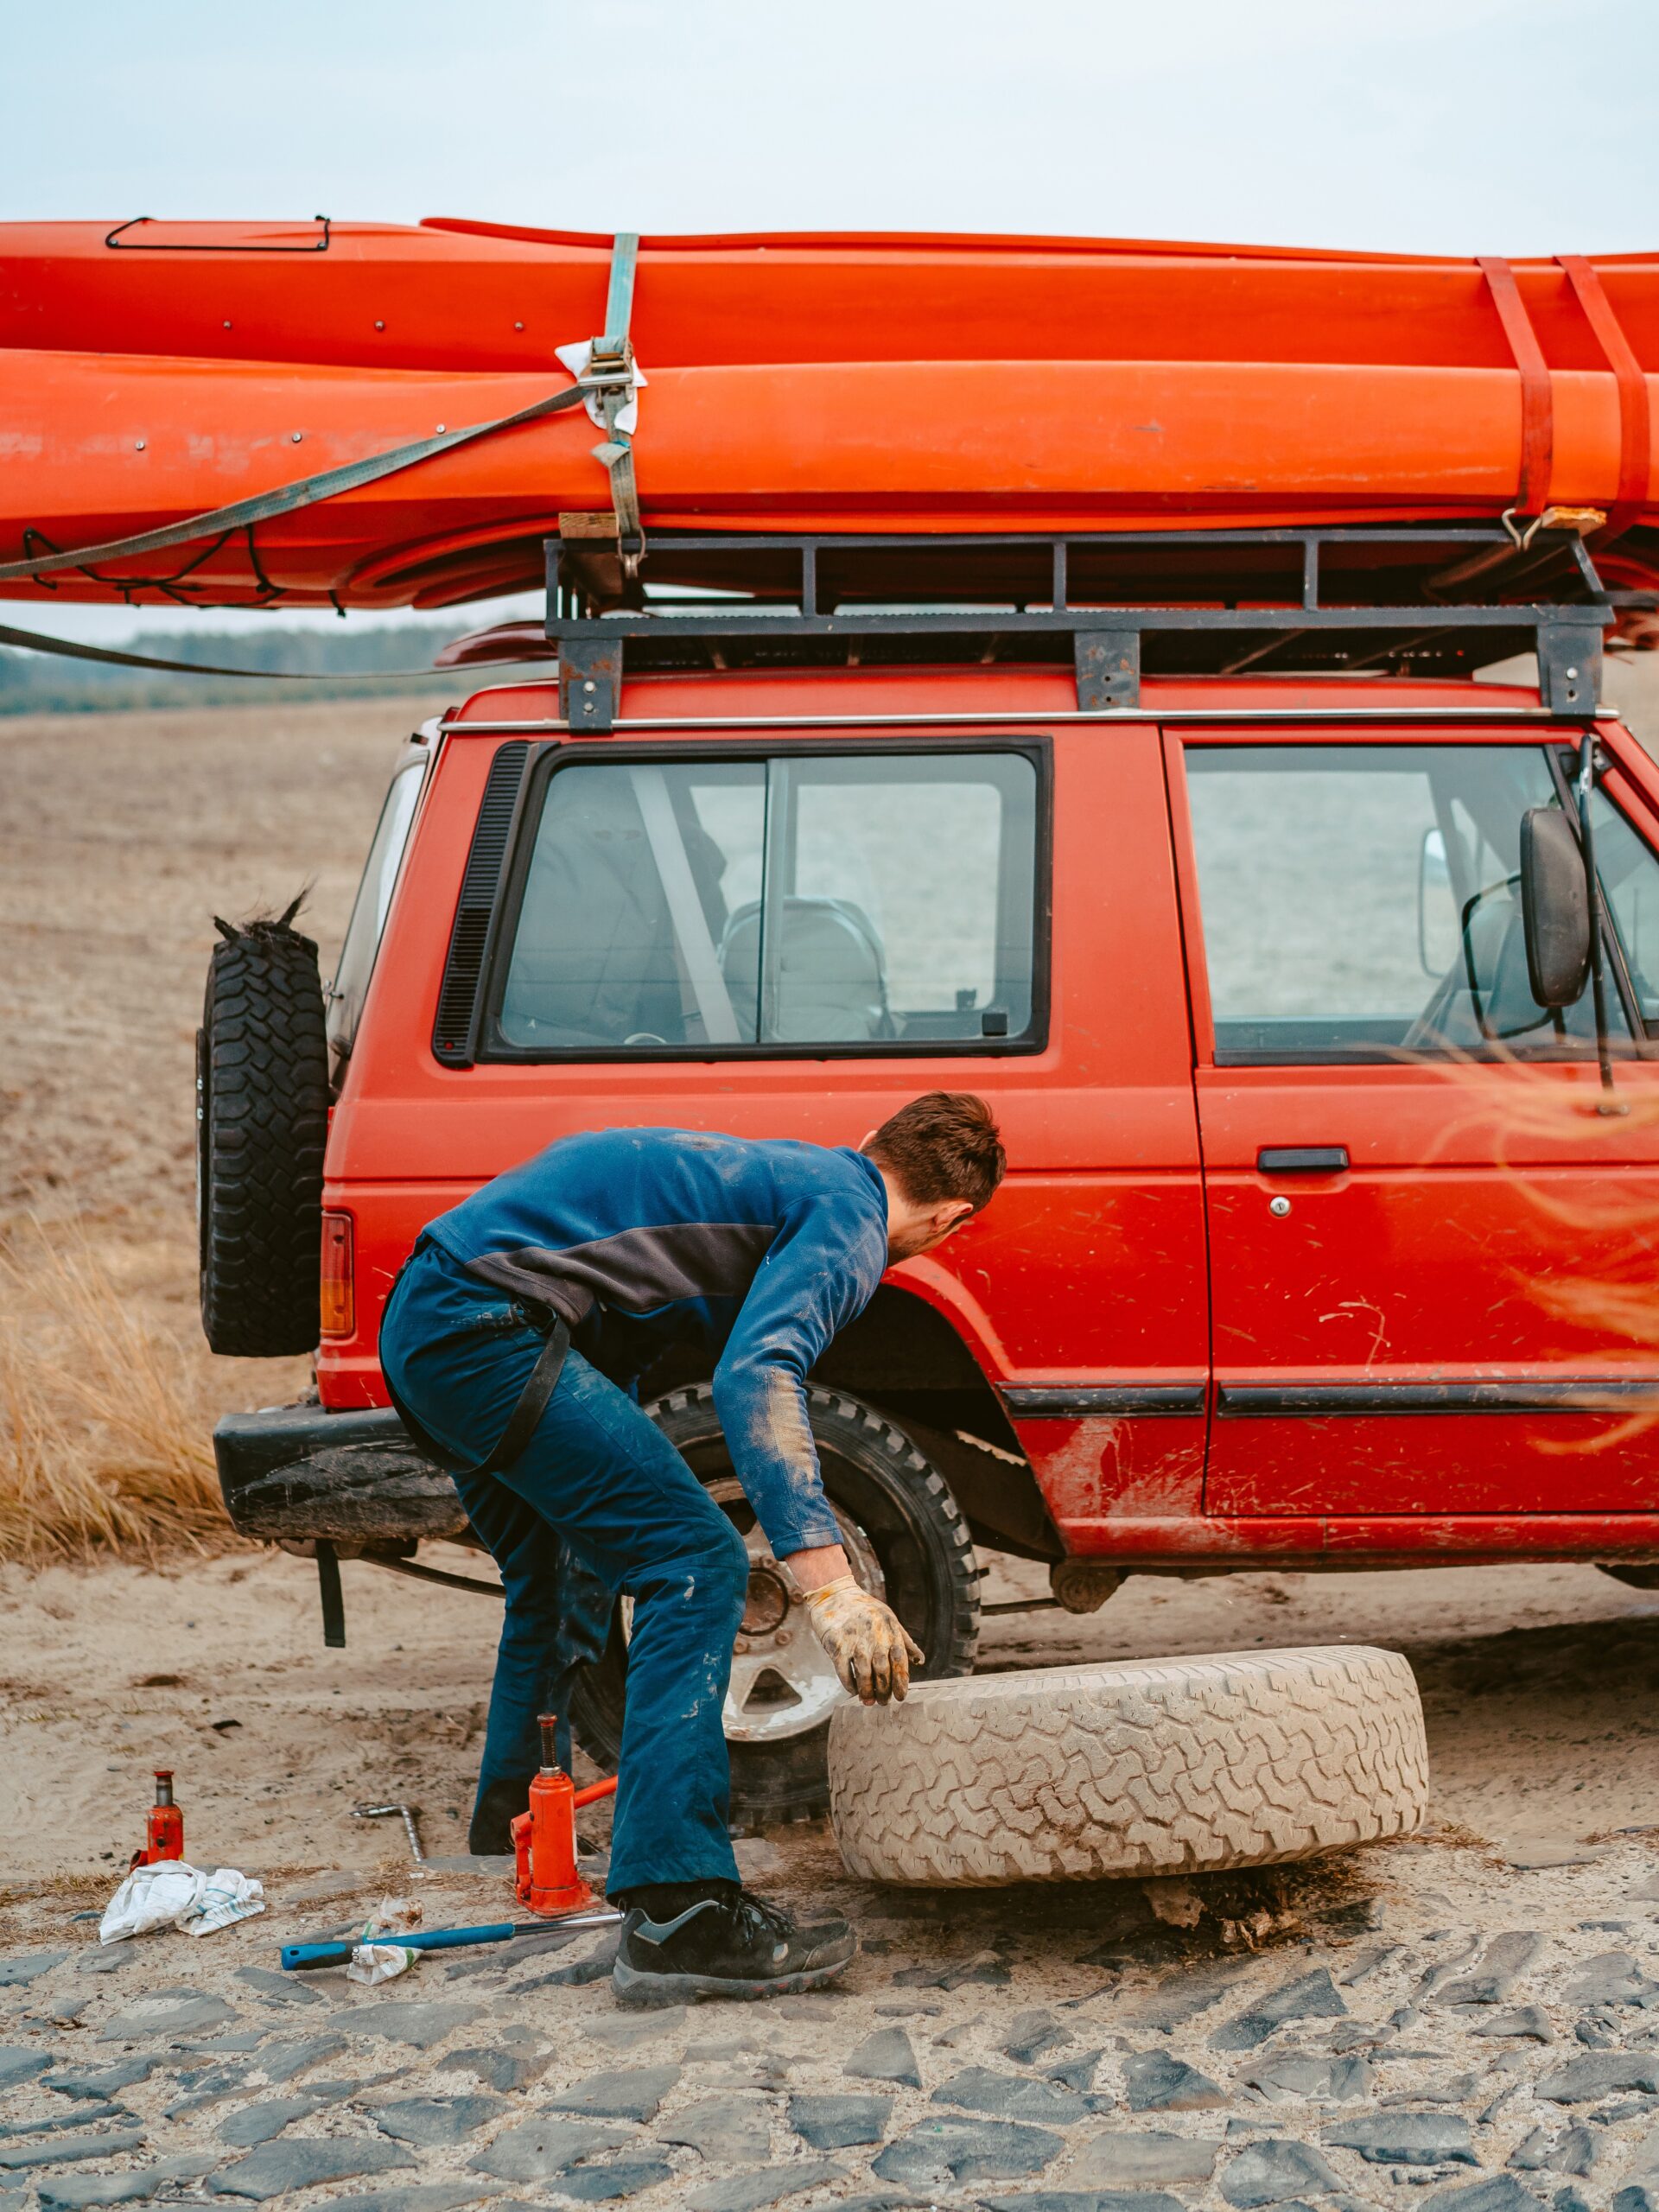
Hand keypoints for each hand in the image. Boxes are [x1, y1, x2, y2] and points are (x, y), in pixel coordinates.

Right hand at [801, 1575, 924, 1703]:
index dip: (902, 1681)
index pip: (900, 1660)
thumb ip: (904, 1640)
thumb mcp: (888, 1618)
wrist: (833, 1594)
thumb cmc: (864, 1609)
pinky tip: (853, 1690)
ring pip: (864, 1674)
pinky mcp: (836, 1644)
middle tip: (883, 1702)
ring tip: (869, 1701)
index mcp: (889, 1628)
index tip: (901, 1696)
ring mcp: (854, 1639)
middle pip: (883, 1670)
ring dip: (867, 1691)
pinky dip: (849, 1684)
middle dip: (884, 1691)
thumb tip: (920, 1661)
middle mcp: (874, 1634)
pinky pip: (844, 1671)